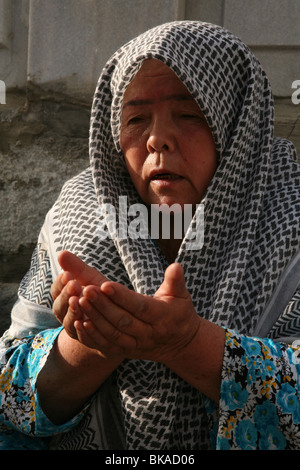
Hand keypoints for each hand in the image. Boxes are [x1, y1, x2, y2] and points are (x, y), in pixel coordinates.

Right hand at [51, 251, 107, 338]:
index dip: (61, 283)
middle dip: (66, 295)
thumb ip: (77, 268)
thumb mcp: (91, 279)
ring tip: (79, 300)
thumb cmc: (102, 294)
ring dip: (72, 312)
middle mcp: (66, 316)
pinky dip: (82, 331)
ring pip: (68, 323)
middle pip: (59, 307)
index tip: (68, 274)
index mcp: (64, 299)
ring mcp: (75, 331)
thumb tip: (61, 253)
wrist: (118, 318)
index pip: (56, 291)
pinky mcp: (88, 343)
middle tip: (74, 284)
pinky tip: (86, 321)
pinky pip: (82, 339)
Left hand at [73, 263, 200, 363]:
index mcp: (162, 317)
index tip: (105, 285)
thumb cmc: (178, 311)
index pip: (140, 307)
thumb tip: (176, 265)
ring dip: (94, 319)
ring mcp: (136, 345)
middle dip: (102, 306)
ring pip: (112, 333)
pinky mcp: (125, 351)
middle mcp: (149, 334)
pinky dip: (91, 335)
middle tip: (85, 290)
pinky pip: (106, 345)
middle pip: (122, 320)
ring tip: (79, 301)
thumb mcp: (180, 295)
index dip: (122, 297)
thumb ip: (175, 281)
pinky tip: (78, 321)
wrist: (179, 343)